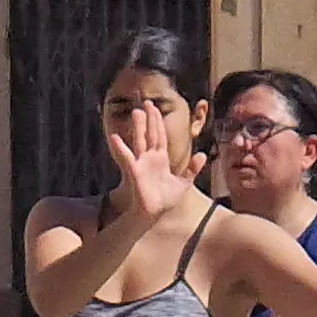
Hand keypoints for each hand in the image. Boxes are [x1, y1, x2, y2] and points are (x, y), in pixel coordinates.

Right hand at [100, 102, 206, 223]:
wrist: (153, 214)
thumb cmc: (164, 200)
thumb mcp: (183, 184)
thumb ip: (192, 169)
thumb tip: (202, 155)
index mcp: (160, 158)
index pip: (160, 135)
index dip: (158, 121)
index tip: (155, 107)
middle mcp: (149, 158)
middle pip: (150, 134)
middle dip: (149, 118)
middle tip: (146, 102)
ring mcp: (140, 164)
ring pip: (139, 141)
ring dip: (138, 127)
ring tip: (135, 112)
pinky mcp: (134, 172)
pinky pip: (126, 158)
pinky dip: (120, 148)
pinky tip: (114, 138)